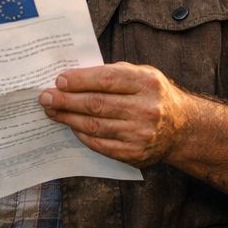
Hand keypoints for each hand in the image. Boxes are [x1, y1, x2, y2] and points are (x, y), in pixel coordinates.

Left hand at [38, 63, 191, 167]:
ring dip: (68, 118)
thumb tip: (73, 78)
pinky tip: (71, 126)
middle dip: (66, 100)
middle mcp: (146, 108)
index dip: (79, 80)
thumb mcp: (142, 74)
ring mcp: (141, 133)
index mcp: (147, 82)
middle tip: (45, 97)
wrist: (182, 128)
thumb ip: (113, 74)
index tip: (59, 80)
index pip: (106, 80)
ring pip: (94, 125)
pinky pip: (100, 144)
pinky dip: (82, 134)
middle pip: (96, 104)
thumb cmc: (154, 95)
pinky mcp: (135, 153)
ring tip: (53, 111)